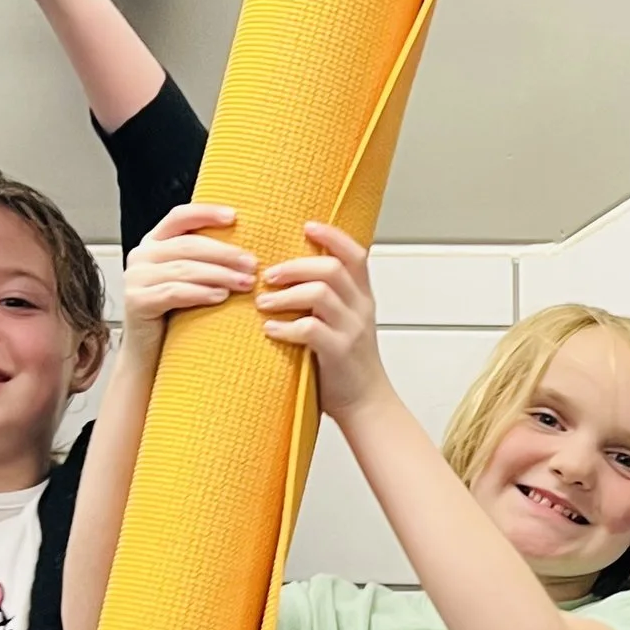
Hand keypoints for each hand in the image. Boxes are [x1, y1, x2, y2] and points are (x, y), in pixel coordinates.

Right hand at [122, 202, 253, 351]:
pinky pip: (174, 292)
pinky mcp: (136, 301)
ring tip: (246, 283)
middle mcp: (142, 255)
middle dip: (225, 253)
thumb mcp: (191, 280)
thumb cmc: (176, 315)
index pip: (180, 217)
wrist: (149, 354)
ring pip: (184, 268)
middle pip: (188, 245)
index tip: (235, 216)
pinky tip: (221, 297)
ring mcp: (135, 278)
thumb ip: (205, 260)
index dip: (206, 213)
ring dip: (220, 274)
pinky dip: (200, 293)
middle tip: (253, 264)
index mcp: (154, 242)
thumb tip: (249, 248)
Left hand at [257, 220, 391, 422]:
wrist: (367, 403)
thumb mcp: (344, 323)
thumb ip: (326, 299)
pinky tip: (271, 329)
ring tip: (263, 303)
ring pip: (320, 294)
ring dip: (285, 295)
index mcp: (362, 298)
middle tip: (268, 275)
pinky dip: (286, 327)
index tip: (306, 226)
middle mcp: (360, 309)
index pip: (355, 254)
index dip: (332, 236)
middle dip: (295, 266)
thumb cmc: (346, 364)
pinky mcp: (339, 352)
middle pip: (331, 268)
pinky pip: (310, 329)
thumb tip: (286, 275)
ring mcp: (351, 330)